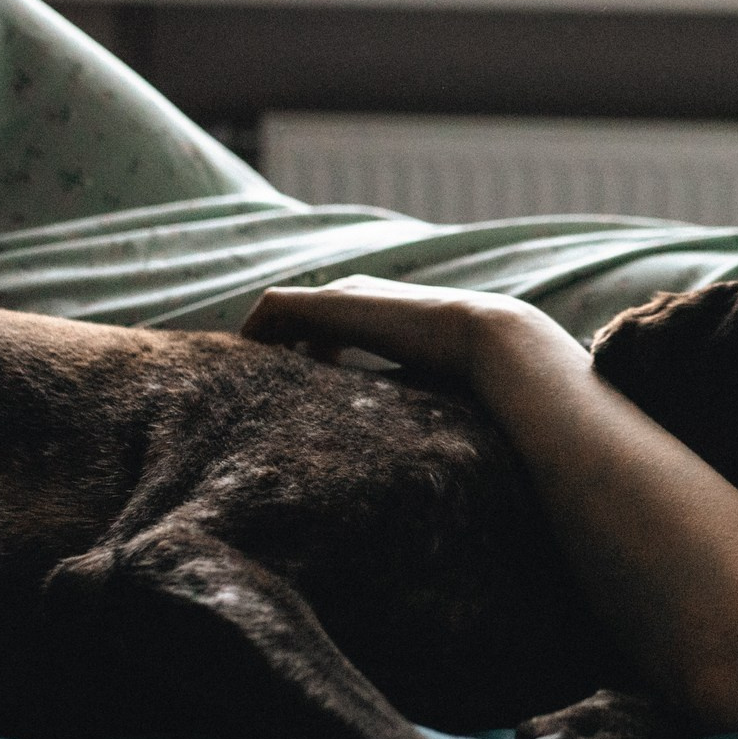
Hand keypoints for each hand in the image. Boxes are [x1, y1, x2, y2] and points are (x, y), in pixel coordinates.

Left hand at [238, 276, 555, 377]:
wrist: (489, 341)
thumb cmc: (471, 373)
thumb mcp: (424, 386)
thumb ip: (402, 398)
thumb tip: (404, 443)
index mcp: (383, 312)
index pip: (327, 325)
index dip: (304, 353)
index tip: (293, 393)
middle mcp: (359, 295)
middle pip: (298, 314)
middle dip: (277, 348)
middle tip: (257, 390)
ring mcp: (345, 295)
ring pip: (282, 311)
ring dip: (263, 343)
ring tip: (248, 383)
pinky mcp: (332, 303)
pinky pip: (274, 309)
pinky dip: (257, 333)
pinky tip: (252, 369)